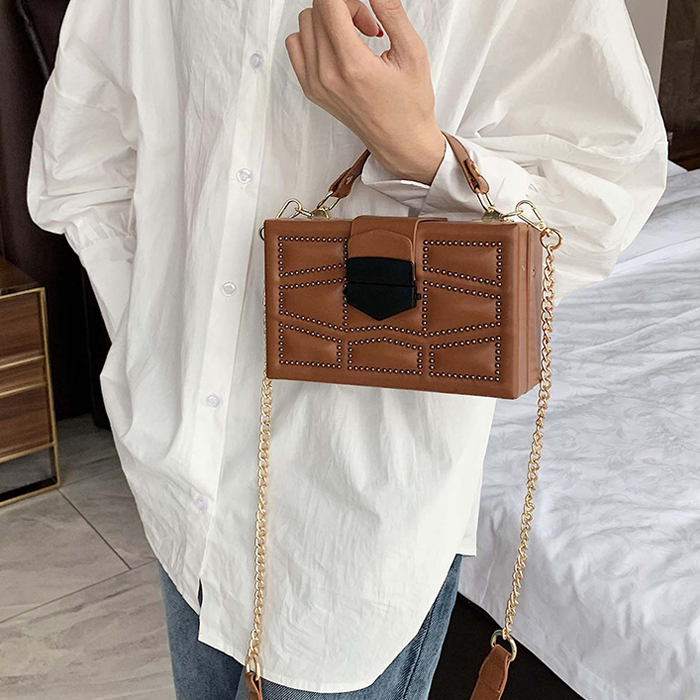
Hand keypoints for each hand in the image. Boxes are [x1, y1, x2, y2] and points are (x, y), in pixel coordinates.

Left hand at [285, 0, 445, 184]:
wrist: (400, 141)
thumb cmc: (410, 104)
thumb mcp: (412, 52)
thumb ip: (391, 12)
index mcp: (352, 65)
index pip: (329, 3)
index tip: (366, 8)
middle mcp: (327, 75)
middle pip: (318, 9)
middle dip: (344, 6)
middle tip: (368, 25)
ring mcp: (315, 84)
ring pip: (305, 23)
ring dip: (329, 21)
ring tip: (355, 38)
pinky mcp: (310, 90)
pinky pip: (296, 45)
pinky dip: (314, 37)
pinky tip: (338, 47)